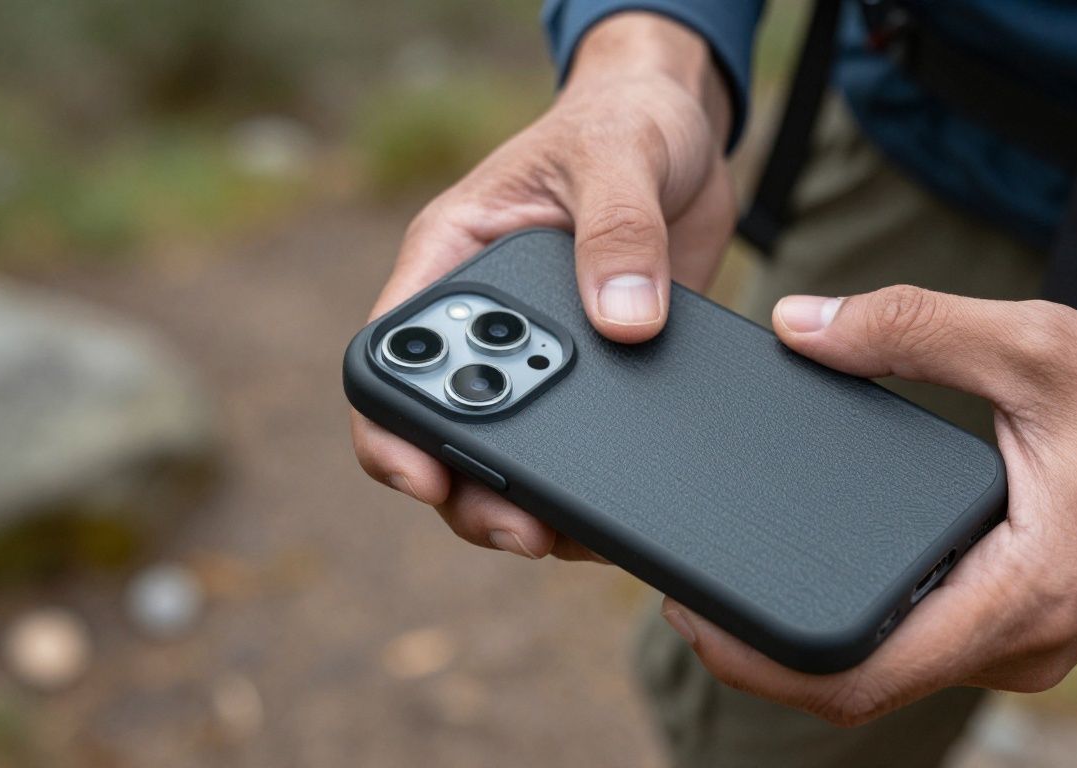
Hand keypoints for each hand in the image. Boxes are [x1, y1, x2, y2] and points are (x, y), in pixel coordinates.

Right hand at [352, 13, 735, 559]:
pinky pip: (578, 446)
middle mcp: (487, 317)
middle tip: (522, 529)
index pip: (393, 354)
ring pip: (508, 453)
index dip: (392, 427)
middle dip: (472, 490)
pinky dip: (587, 486)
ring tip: (563, 540)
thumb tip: (623, 324)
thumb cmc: (626, 120)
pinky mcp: (598, 375)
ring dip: (526, 503)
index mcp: (457, 257)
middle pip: (448, 427)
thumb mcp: (619, 157)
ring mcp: (544, 353)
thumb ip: (620, 229)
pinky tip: (609, 517)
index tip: (426, 477)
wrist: (683, 132)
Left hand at [659, 286, 1076, 725]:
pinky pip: (927, 639)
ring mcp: (1024, 639)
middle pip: (863, 684)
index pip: (860, 678)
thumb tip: (800, 325)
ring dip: (814, 640)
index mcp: (1018, 595)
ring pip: (895, 667)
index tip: (692, 616)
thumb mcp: (1033, 346)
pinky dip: (865, 618)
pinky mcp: (1025, 618)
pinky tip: (826, 568)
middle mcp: (1019, 641)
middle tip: (695, 592)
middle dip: (767, 655)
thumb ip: (908, 330)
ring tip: (742, 581)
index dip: (759, 662)